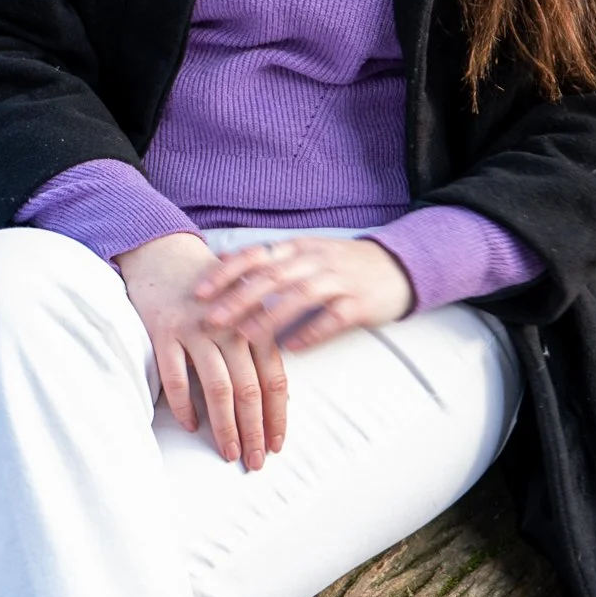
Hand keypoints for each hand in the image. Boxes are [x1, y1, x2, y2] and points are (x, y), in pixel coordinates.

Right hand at [114, 232, 287, 471]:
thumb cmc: (210, 290)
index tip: (276, 445)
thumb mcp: (241, 313)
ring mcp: (196, 331)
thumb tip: (277, 399)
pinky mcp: (164, 333)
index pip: (274, 378)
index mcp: (253, 323)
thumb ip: (257, 348)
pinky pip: (176, 378)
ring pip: (217, 388)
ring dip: (225, 426)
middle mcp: (229, 328)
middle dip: (254, 429)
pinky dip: (184, 406)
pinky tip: (190, 426)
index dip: (277, 415)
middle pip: (249, 388)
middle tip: (255, 462)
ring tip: (229, 452)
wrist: (165, 253)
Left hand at [193, 236, 414, 351]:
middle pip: (273, 276)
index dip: (226, 272)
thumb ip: (270, 259)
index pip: (257, 255)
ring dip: (270, 316)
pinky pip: (333, 316)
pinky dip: (313, 331)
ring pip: (300, 295)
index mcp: (299, 248)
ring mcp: (339, 279)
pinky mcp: (359, 302)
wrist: (397, 266)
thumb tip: (222, 262)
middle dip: (239, 297)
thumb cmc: (342, 264)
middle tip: (211, 319)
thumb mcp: (306, 253)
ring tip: (244, 336)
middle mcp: (316, 259)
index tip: (198, 291)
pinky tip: (294, 348)